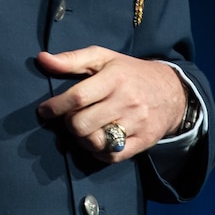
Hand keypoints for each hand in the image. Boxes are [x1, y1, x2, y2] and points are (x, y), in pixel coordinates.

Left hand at [35, 47, 186, 161]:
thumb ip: (72, 59)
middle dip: (69, 123)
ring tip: (84, 128)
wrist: (172, 91)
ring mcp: (136, 123)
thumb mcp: (103, 58)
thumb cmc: (129, 73)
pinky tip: (98, 140)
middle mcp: (126, 100)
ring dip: (82, 138)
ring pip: (95, 142)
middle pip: (82, 124)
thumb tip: (42, 59)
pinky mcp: (143, 141)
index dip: (55, 106)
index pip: (78, 97)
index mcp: (114, 78)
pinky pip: (111, 156)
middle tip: (71, 117)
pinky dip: (98, 152)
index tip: (44, 110)